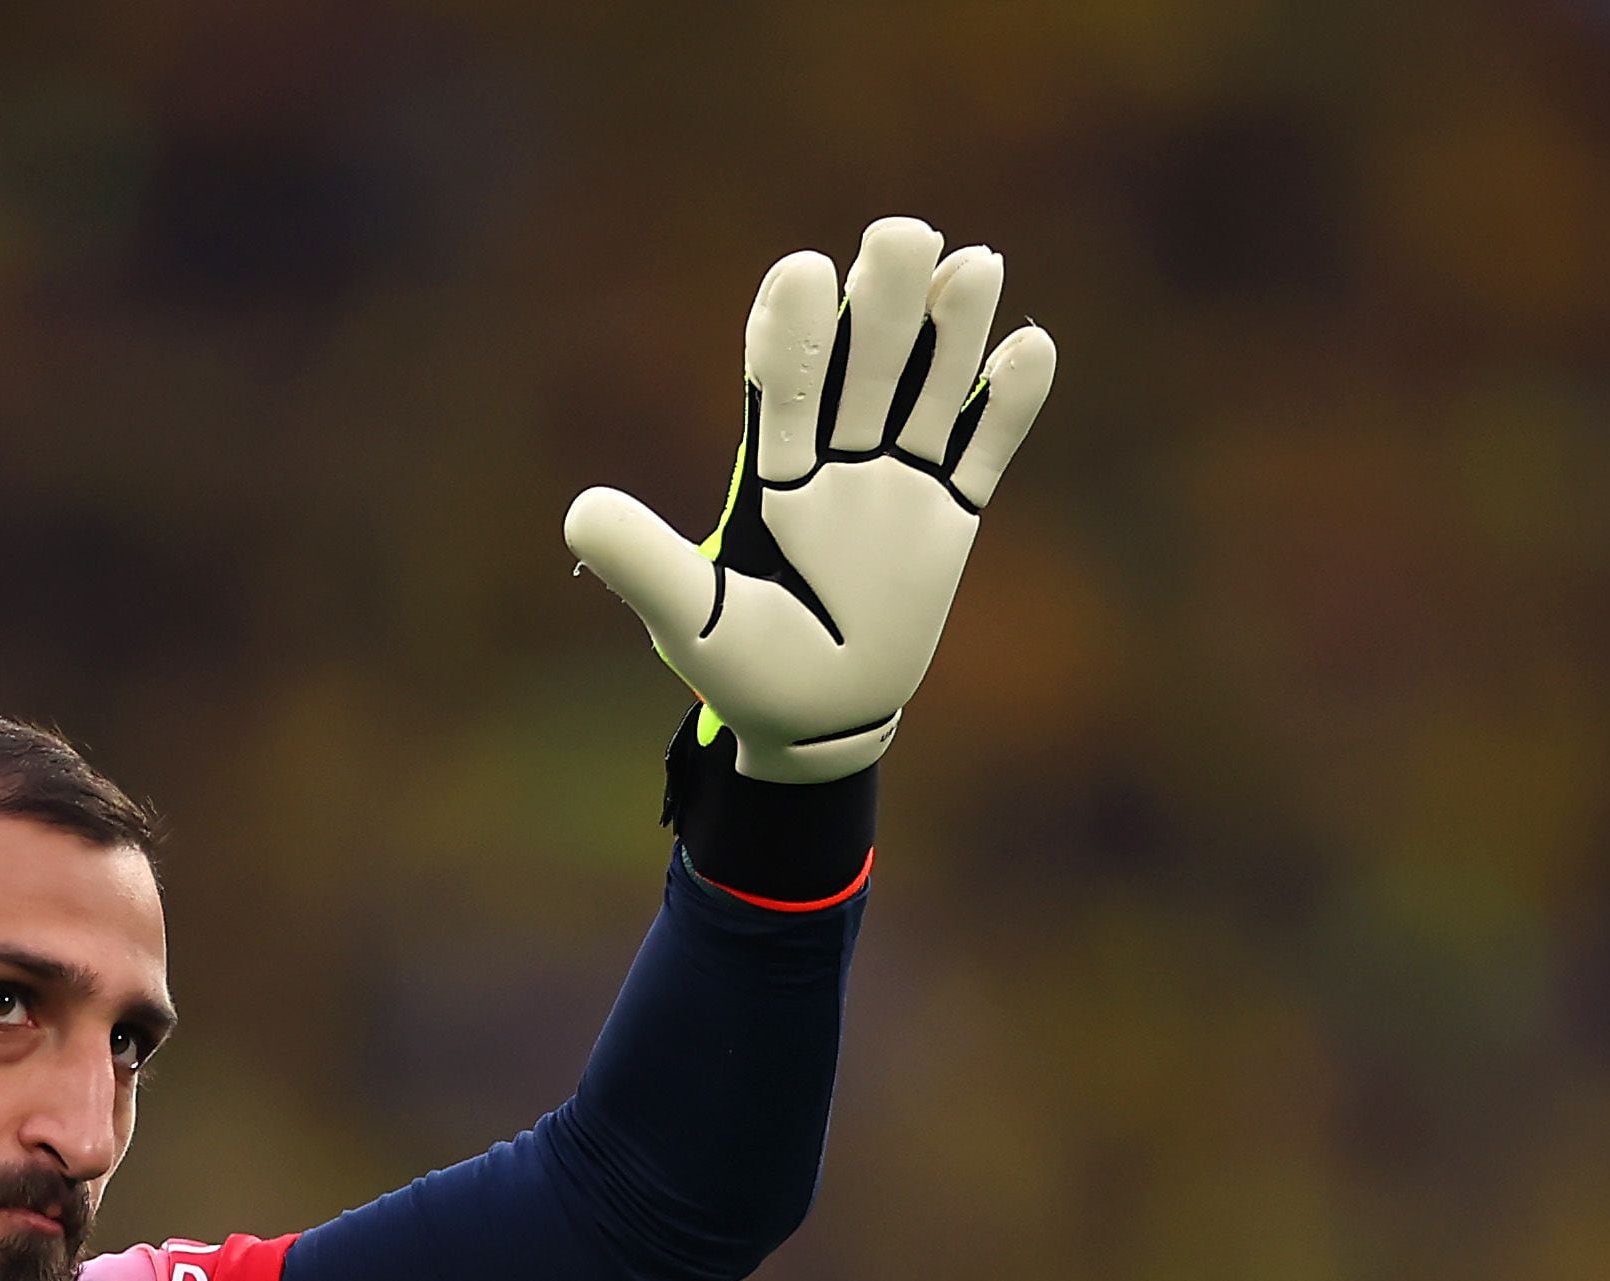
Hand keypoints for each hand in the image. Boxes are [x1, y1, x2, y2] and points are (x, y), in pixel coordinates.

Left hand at [565, 218, 1055, 781]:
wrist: (817, 717)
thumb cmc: (743, 667)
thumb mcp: (691, 618)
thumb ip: (645, 565)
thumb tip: (578, 514)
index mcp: (772, 473)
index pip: (781, 387)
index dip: (792, 333)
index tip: (801, 274)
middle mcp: (836, 461)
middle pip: (863, 367)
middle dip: (882, 304)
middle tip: (900, 234)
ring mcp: (897, 482)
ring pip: (929, 391)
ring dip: (952, 332)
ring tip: (975, 266)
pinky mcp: (950, 515)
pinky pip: (984, 450)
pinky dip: (1008, 404)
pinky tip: (1030, 347)